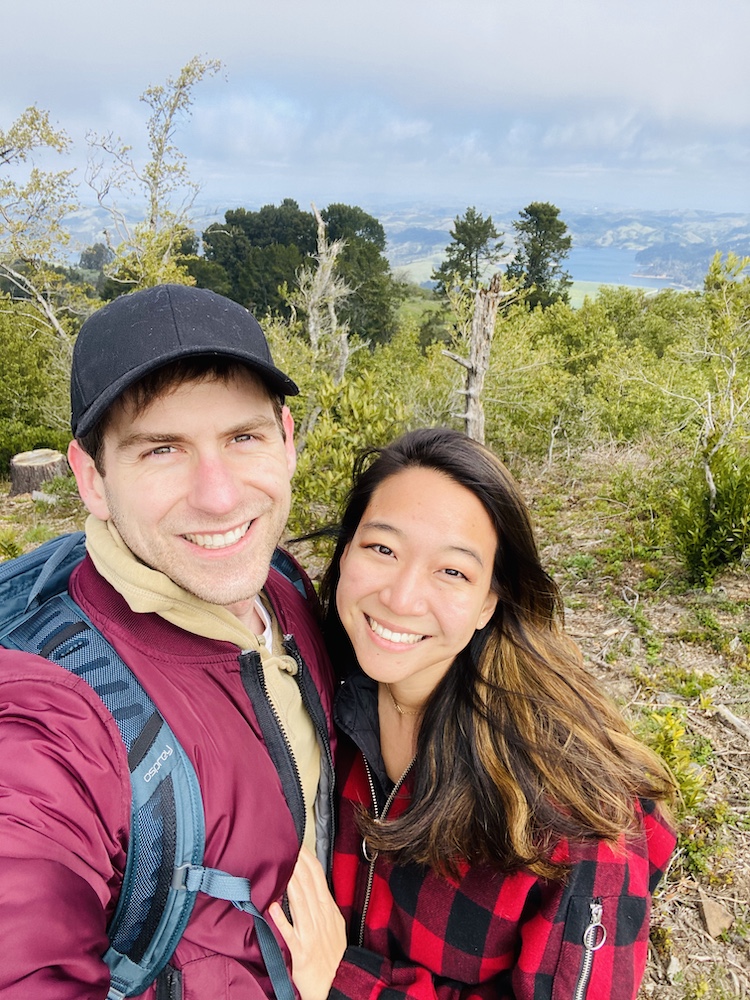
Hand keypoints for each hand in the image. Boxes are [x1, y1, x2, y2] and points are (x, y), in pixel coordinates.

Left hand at [270, 846, 345, 999]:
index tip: (299, 845)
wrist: (337, 984)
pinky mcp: (301, 951)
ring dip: (292, 883)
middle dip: (299, 864)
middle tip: (288, 845)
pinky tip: (273, 907)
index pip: (318, 879)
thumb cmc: (332, 955)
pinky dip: (283, 920)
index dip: (308, 860)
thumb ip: (322, 905)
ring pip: (300, 903)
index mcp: (328, 910)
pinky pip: (290, 934)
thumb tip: (312, 886)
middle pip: (308, 885)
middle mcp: (320, 918)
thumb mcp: (334, 925)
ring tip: (284, 865)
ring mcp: (311, 934)